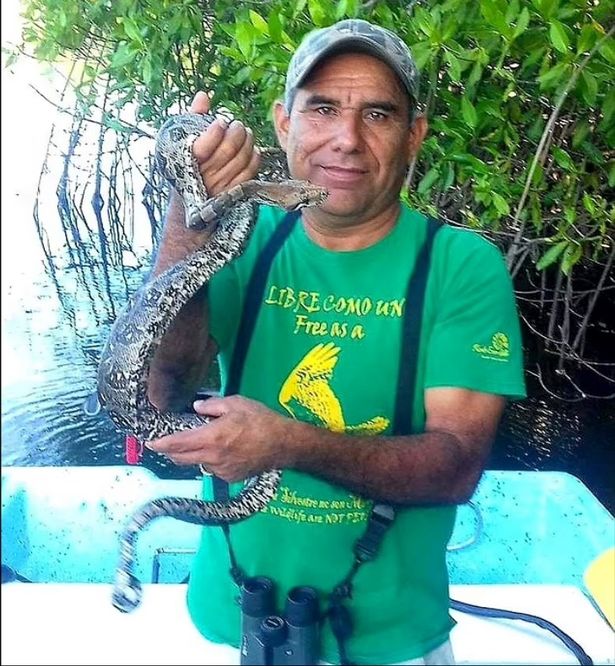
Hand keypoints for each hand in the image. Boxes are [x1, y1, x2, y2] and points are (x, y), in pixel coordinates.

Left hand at [146, 395, 290, 481]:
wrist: (284, 444)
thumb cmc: (261, 420)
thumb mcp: (236, 403)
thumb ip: (212, 406)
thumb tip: (196, 408)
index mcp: (211, 438)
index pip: (178, 443)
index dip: (161, 444)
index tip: (150, 442)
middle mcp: (212, 457)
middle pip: (181, 459)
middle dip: (170, 452)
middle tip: (166, 443)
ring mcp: (221, 470)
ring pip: (197, 464)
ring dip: (193, 455)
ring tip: (205, 442)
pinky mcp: (230, 477)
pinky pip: (213, 469)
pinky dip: (211, 460)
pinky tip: (223, 450)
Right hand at [189, 91, 260, 196]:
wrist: (188, 194)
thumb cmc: (187, 159)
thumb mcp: (185, 136)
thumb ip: (194, 116)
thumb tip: (203, 95)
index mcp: (189, 159)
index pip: (205, 144)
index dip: (216, 130)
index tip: (221, 122)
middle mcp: (204, 175)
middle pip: (228, 149)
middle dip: (237, 132)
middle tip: (238, 125)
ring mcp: (219, 185)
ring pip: (241, 159)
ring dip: (248, 142)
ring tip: (246, 134)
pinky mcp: (232, 191)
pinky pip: (249, 172)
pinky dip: (254, 158)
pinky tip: (253, 149)